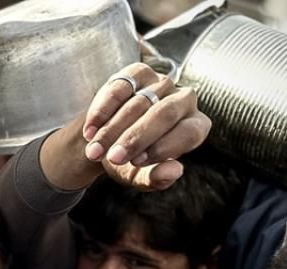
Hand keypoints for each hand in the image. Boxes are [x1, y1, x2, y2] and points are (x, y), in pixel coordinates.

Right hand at [82, 63, 210, 191]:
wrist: (107, 139)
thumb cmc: (130, 159)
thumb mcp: (140, 175)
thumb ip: (156, 178)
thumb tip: (174, 172)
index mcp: (195, 127)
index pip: (188, 133)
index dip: (162, 148)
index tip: (135, 163)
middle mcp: (185, 100)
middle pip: (164, 114)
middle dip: (135, 138)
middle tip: (113, 157)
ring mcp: (162, 83)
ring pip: (139, 103)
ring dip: (112, 129)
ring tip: (94, 151)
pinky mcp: (138, 73)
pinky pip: (120, 88)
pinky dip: (102, 110)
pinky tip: (90, 130)